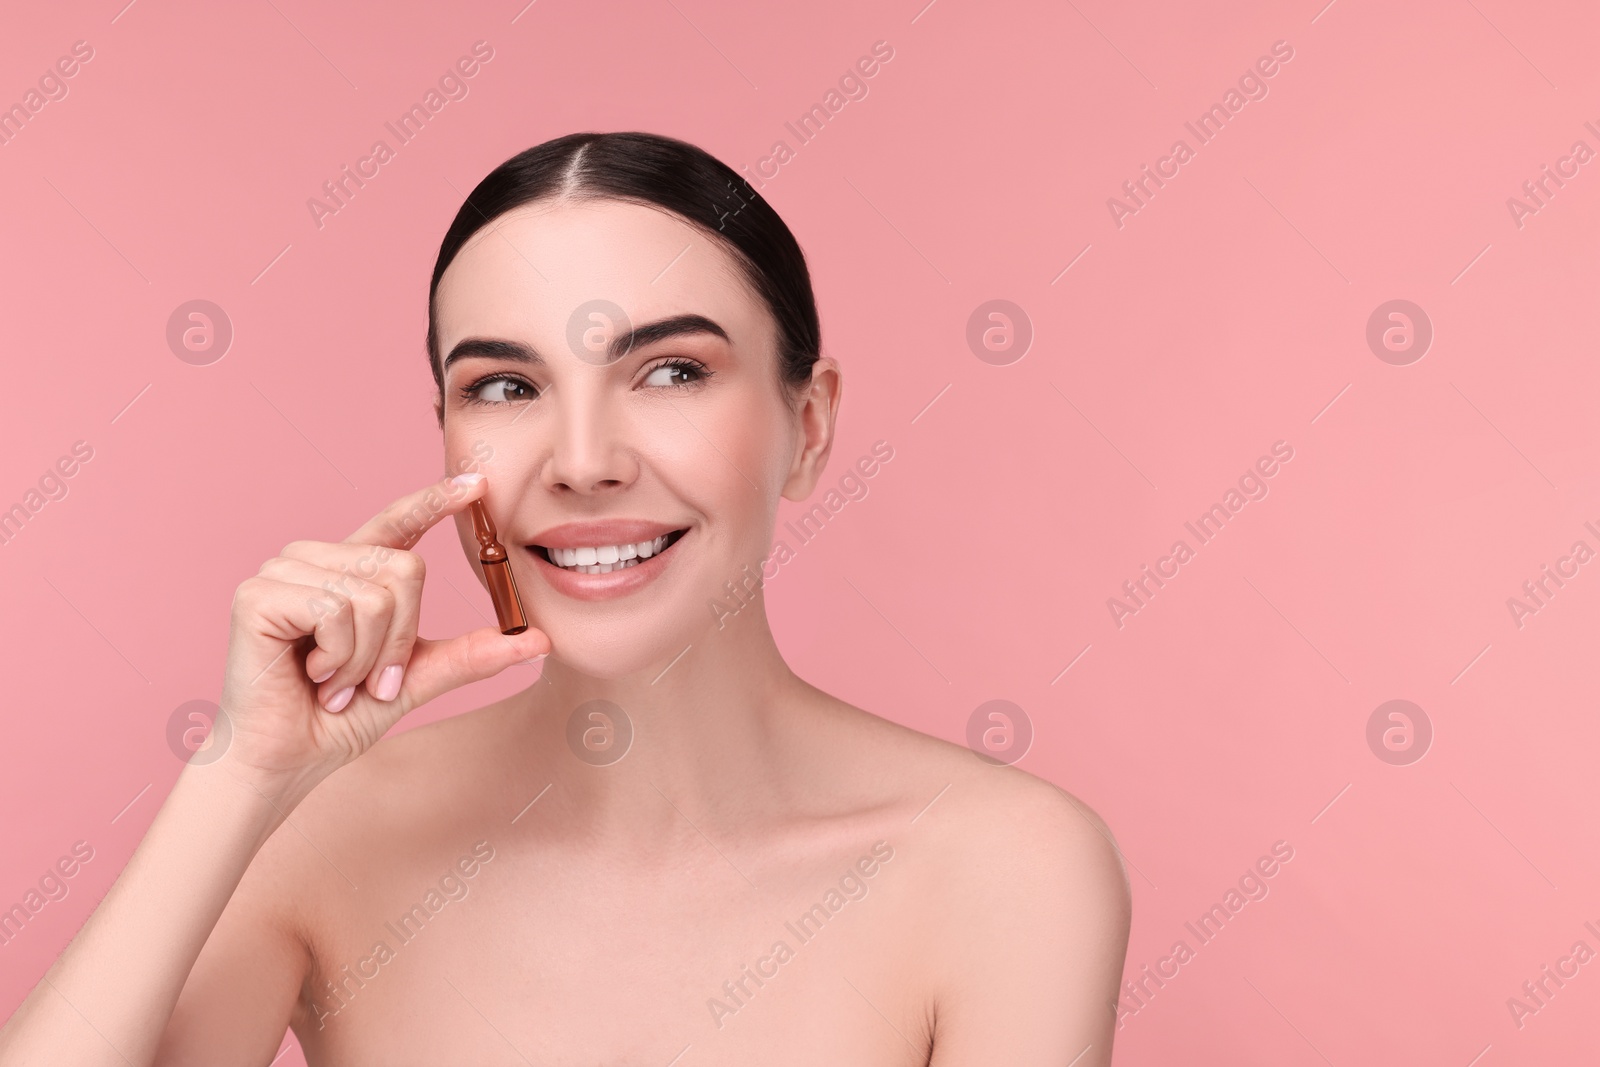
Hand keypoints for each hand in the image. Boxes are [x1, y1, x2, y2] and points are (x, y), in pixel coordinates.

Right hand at [213, 473, 547, 802]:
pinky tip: (311, 676)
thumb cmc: (339, 719)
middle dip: (399, 641)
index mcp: (351, 572)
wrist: (285, 761)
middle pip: (405, 569)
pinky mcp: (257, 594)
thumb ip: (471, 655)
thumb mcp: (415, 680)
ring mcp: (282, 571)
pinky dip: (338, 657)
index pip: (399, 521)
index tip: (477, 483)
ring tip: (333, 681)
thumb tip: (540, 640)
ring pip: (374, 594)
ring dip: (366, 657)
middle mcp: (316, 559)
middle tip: (366, 680)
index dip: (436, 500)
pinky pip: (336, 610)